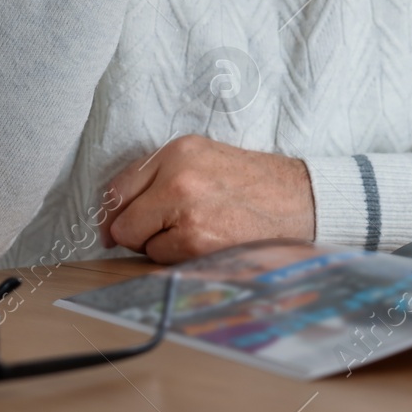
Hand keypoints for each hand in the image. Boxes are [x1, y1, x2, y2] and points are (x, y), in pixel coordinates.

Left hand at [99, 135, 315, 262]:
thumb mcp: (205, 158)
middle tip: (168, 229)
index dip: (111, 212)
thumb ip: (161, 176)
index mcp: (179, 151)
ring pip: (139, 243)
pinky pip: (161, 260)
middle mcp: (178, 177)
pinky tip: (207, 243)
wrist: (300, 201)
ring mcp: (186, 210)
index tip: (113, 226)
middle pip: (122, 220)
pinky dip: (178, 258)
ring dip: (160, 245)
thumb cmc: (254, 183)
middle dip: (137, 232)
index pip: (118, 186)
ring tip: (198, 230)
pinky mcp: (196, 242)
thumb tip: (115, 217)